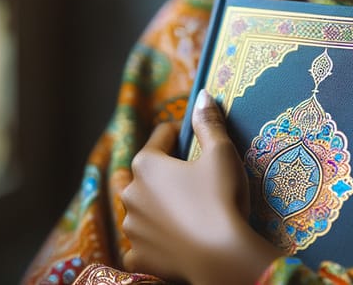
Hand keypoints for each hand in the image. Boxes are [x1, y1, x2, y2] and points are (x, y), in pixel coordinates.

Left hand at [121, 90, 281, 284]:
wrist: (222, 256)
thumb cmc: (220, 196)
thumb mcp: (221, 152)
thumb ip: (208, 122)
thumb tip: (202, 96)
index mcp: (146, 164)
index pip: (162, 135)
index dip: (182, 134)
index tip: (199, 141)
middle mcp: (130, 193)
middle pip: (149, 172)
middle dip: (169, 170)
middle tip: (199, 177)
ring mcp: (132, 228)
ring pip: (143, 207)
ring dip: (160, 204)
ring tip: (191, 208)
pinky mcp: (138, 256)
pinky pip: (142, 242)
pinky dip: (154, 239)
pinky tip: (174, 238)